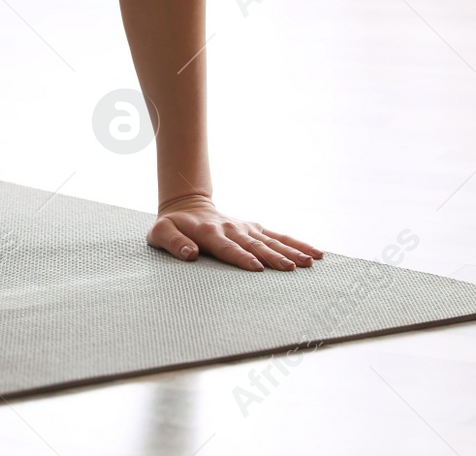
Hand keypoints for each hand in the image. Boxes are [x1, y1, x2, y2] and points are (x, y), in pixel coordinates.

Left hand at [147, 193, 322, 271]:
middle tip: (291, 269)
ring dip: (290, 251)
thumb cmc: (171, 226)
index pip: (227, 248)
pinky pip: (278, 236)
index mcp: (209, 234)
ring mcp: (246, 228)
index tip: (256, 268)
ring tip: (309, 262)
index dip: (241, 258)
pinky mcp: (255, 229)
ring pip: (271, 241)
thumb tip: (190, 254)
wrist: (186, 207)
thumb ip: (174, 244)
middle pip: (255, 245)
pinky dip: (296, 243)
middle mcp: (231, 229)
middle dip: (273, 257)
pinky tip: (314, 253)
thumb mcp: (161, 234)